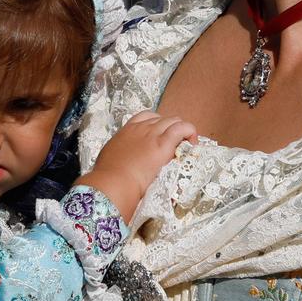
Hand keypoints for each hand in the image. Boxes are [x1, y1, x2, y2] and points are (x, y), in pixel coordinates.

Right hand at [78, 111, 196, 219]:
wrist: (113, 183)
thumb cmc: (108, 177)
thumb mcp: (110, 158)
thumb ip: (121, 155)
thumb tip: (123, 162)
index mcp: (127, 131)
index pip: (146, 117)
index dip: (157, 124)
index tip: (161, 136)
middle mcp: (141, 128)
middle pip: (163, 118)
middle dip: (171, 129)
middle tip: (175, 145)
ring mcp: (152, 134)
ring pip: (174, 121)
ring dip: (182, 131)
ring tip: (186, 147)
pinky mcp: (163, 144)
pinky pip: (181, 128)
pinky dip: (189, 132)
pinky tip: (193, 144)